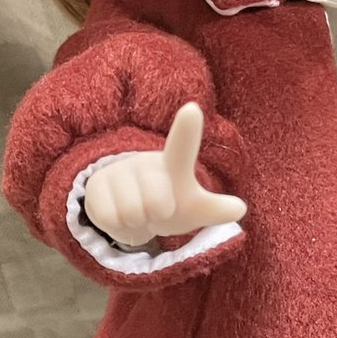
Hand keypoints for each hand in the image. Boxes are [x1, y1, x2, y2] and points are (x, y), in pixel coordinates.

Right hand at [84, 102, 246, 246]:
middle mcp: (145, 161)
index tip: (192, 109)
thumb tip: (240, 208)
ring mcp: (119, 171)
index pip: (182, 146)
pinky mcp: (96, 185)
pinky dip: (119, 228)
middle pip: (157, 203)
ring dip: (138, 222)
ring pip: (132, 212)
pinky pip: (110, 218)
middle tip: (155, 209)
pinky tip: (121, 218)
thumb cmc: (169, 204)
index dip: (187, 130)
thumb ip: (214, 208)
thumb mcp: (193, 209)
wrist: (133, 213)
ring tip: (138, 212)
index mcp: (174, 163)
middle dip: (158, 214)